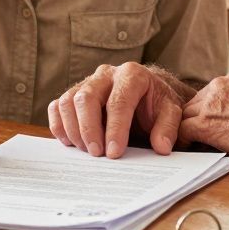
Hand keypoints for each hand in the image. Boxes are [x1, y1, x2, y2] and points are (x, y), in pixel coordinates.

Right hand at [47, 62, 183, 158]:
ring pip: (68, 101)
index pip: (118, 101)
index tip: (114, 153)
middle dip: (89, 129)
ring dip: (73, 129)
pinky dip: (59, 126)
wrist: (146, 93)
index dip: (115, 129)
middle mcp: (106, 74)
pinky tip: (70, 143)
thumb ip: (168, 127)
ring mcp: (87, 82)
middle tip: (97, 155)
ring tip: (86, 152)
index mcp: (132, 75)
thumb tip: (161, 146)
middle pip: (86, 98)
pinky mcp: (74, 93)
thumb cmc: (156, 104)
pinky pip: (57, 106)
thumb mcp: (171, 112)